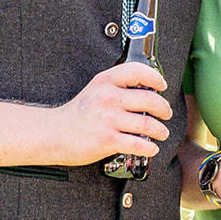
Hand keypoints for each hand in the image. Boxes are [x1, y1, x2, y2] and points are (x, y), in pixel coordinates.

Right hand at [48, 61, 171, 165]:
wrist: (54, 134)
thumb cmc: (78, 113)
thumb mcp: (95, 89)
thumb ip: (117, 86)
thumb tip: (148, 88)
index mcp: (105, 81)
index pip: (137, 71)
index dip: (155, 77)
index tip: (162, 86)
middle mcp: (107, 98)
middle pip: (150, 100)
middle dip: (164, 109)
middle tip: (167, 114)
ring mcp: (107, 119)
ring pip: (148, 124)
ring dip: (161, 130)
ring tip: (162, 133)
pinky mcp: (107, 140)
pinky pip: (138, 144)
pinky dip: (150, 148)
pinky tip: (151, 148)